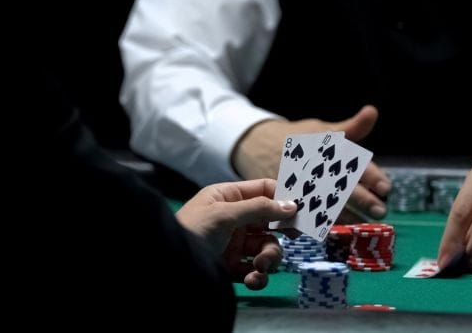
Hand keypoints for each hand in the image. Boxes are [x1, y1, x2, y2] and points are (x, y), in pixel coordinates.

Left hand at [175, 179, 296, 289]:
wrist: (169, 267)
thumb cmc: (193, 230)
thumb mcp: (225, 214)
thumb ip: (259, 208)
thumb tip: (291, 204)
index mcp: (228, 197)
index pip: (263, 191)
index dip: (283, 198)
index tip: (303, 209)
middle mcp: (233, 219)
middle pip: (269, 223)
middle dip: (278, 234)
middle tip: (292, 238)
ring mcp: (233, 244)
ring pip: (265, 248)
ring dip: (268, 258)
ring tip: (260, 266)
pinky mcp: (231, 267)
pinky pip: (255, 270)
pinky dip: (257, 276)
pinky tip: (252, 279)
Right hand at [231, 105, 390, 218]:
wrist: (257, 144)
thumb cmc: (298, 137)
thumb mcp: (323, 129)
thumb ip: (351, 127)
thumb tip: (372, 112)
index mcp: (323, 146)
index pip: (351, 160)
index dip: (370, 175)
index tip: (385, 188)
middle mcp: (311, 164)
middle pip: (340, 184)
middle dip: (362, 199)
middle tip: (380, 210)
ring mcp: (296, 181)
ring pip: (323, 201)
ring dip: (345, 214)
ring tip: (362, 223)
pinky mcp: (284, 194)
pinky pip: (301, 211)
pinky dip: (314, 221)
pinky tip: (330, 229)